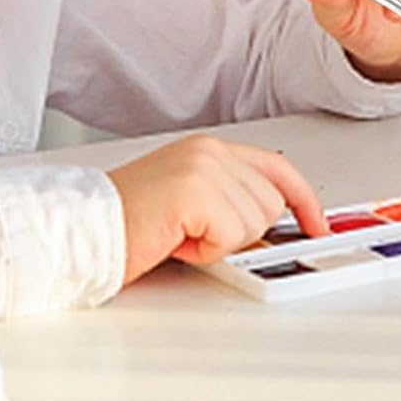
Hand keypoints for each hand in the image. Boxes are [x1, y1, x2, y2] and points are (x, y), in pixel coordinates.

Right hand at [107, 135, 327, 285]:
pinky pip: (231, 235)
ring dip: (220, 243)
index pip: (277, 166)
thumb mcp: (188, 201)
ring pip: (255, 222)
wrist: (83, 230)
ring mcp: (203, 168)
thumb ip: (228, 197)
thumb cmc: (126, 223)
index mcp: (208, 149)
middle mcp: (209, 151)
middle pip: (271, 202)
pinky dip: (205, 250)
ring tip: (180, 236)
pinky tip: (174, 241)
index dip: (303, 198)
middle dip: (240, 232)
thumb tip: (271, 218)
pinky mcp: (195, 192)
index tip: (317, 225)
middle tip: (194, 234)